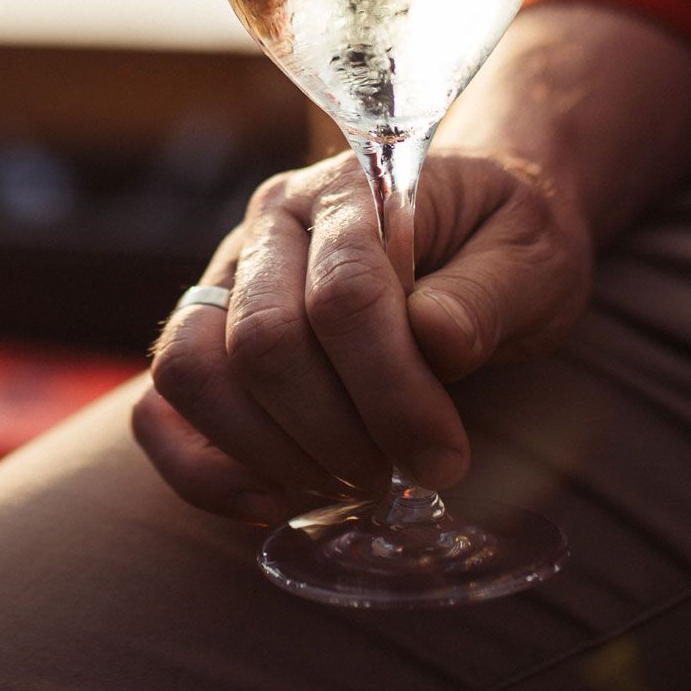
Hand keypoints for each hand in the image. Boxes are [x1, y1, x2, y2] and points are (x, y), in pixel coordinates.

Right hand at [135, 149, 592, 521]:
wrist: (471, 226)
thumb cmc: (504, 243)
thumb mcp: (533, 255)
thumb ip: (490, 293)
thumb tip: (437, 341)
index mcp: (352, 187)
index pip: (346, 294)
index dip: (393, 391)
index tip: (444, 457)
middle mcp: (271, 223)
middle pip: (264, 341)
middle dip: (338, 432)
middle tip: (402, 475)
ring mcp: (226, 277)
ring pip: (192, 371)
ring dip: (271, 452)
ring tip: (349, 482)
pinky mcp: (204, 334)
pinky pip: (157, 405)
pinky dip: (198, 469)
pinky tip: (270, 502)